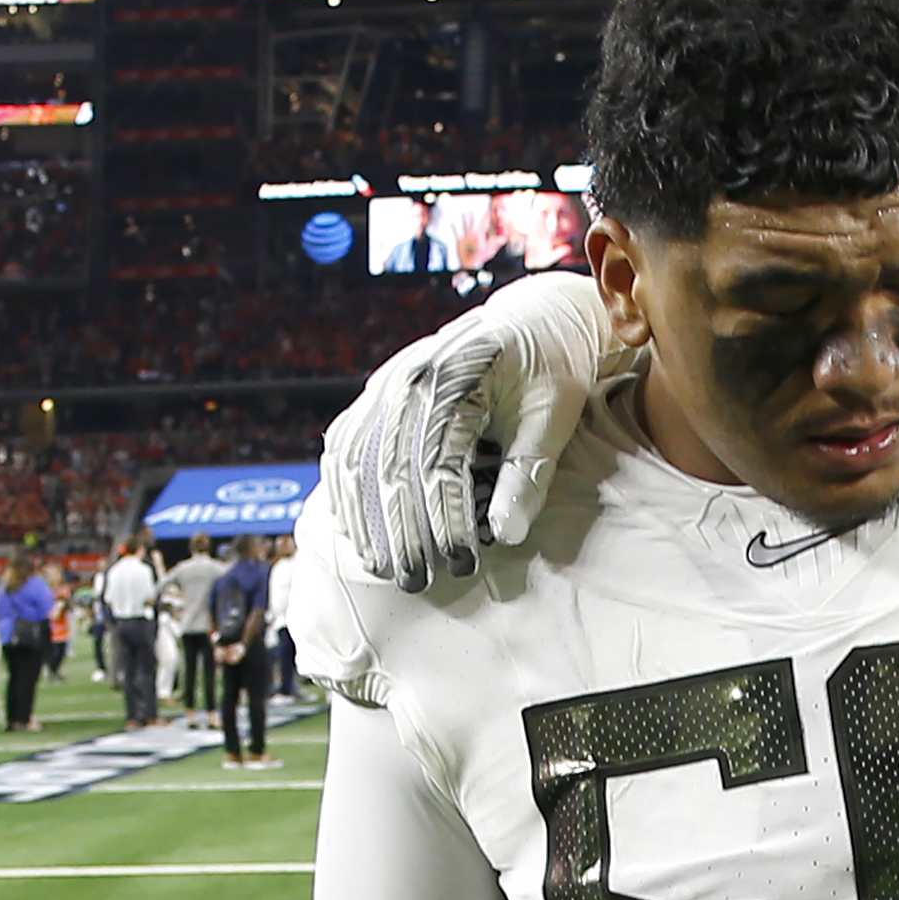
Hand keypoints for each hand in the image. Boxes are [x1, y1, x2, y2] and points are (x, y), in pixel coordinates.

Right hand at [316, 271, 620, 590]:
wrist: (535, 319)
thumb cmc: (551, 369)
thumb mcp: (553, 419)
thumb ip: (527, 475)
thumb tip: (505, 535)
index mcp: (454, 378)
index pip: (436, 463)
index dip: (444, 519)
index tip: (460, 564)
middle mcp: (408, 378)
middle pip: (388, 467)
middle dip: (400, 531)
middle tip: (416, 581)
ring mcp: (386, 382)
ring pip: (355, 459)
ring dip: (364, 518)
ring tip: (383, 566)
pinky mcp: (378, 392)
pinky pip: (345, 444)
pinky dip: (347, 490)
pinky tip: (357, 529)